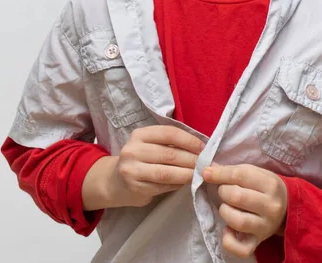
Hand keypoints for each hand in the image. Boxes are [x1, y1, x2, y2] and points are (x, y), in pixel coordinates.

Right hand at [83, 125, 204, 209]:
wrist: (114, 182)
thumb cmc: (141, 160)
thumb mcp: (150, 145)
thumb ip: (170, 144)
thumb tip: (201, 149)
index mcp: (140, 134)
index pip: (170, 133)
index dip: (190, 140)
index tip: (204, 148)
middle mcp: (133, 150)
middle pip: (170, 154)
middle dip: (192, 160)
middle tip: (207, 164)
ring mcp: (132, 170)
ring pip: (167, 173)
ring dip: (187, 174)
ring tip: (200, 175)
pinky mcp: (135, 188)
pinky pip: (162, 187)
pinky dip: (177, 185)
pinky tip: (186, 183)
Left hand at [202, 164, 287, 257]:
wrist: (286, 207)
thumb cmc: (265, 187)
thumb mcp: (255, 173)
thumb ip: (233, 171)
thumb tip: (208, 170)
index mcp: (270, 184)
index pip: (240, 175)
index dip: (219, 174)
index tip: (206, 173)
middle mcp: (271, 206)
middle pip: (237, 197)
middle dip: (223, 192)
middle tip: (224, 191)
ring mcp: (265, 226)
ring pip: (238, 221)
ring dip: (224, 212)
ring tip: (227, 207)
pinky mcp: (259, 242)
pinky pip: (241, 249)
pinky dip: (229, 241)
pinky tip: (227, 230)